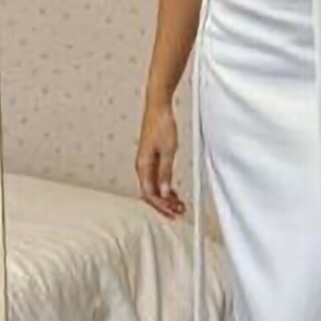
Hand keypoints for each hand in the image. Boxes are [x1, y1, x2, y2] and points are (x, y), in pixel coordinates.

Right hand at [135, 99, 184, 217]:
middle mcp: (142, 166)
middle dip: (164, 204)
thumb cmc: (161, 124)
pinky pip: (156, 178)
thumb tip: (165, 192)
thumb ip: (166, 172)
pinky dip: (165, 187)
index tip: (172, 213)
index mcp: (143, 165)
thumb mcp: (168, 151)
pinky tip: (174, 191)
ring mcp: (146, 162)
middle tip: (178, 211)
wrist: (158, 107)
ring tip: (179, 204)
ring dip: (166, 197)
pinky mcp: (151, 158)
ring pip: (154, 186)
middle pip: (150, 193)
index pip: (149, 193)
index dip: (161, 206)